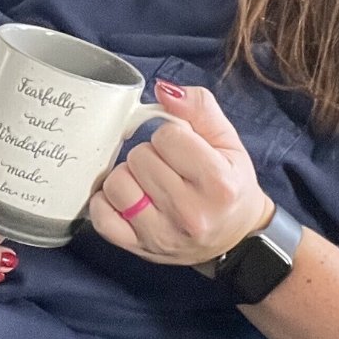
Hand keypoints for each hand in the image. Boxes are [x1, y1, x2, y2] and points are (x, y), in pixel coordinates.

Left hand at [89, 80, 274, 264]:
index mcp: (218, 184)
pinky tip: (128, 198)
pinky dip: (107, 202)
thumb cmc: (230, 184)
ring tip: (149, 182)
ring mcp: (163, 235)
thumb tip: (163, 89)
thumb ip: (199, 107)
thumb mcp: (227, 141)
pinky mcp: (139, 248)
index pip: (167, 136)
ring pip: (116, 183)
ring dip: (129, 176)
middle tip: (168, 166)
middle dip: (150, 154)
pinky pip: (101, 216)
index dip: (171, 135)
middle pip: (139, 157)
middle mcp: (191, 213)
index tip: (182, 148)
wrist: (236, 236)